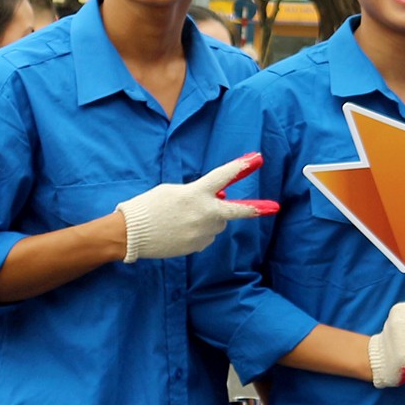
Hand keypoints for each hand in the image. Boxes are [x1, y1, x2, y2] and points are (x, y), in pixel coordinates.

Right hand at [115, 152, 278, 261]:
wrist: (129, 234)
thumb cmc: (149, 206)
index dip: (241, 166)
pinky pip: (206, 235)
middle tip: (274, 207)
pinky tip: (179, 230)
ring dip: (209, 218)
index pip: (223, 176)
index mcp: (196, 193)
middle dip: (256, 208)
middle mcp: (205, 213)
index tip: (257, 158)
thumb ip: (198, 192)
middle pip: (237, 210)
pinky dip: (199, 231)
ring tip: (182, 218)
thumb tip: (219, 198)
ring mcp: (203, 232)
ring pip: (217, 222)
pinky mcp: (198, 246)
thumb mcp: (173, 191)